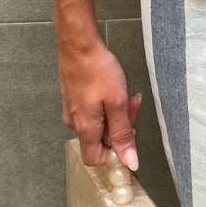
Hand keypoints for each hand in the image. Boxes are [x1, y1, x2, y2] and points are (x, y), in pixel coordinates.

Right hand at [57, 35, 141, 171]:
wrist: (79, 44)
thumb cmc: (97, 69)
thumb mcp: (117, 103)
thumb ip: (123, 134)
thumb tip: (129, 162)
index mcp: (85, 128)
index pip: (96, 159)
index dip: (114, 152)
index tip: (128, 136)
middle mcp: (75, 122)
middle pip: (101, 139)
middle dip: (120, 125)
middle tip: (131, 106)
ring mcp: (73, 109)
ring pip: (100, 122)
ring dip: (116, 111)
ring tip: (124, 93)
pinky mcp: (75, 97)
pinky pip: (94, 109)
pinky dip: (107, 102)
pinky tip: (114, 87)